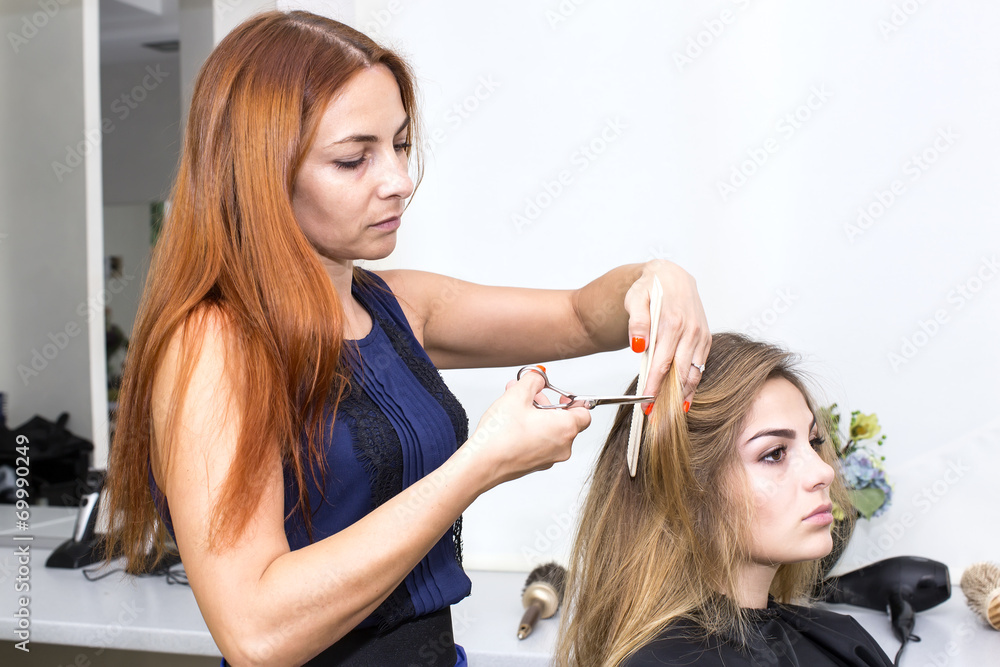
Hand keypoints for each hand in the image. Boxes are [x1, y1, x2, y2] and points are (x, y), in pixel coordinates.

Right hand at [465, 369, 590, 489]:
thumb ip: (533, 380)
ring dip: (536, 415)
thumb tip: (538, 377)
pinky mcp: (535, 465)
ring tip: (515, 404)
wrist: (483, 463)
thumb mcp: (518, 394)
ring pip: (550, 431)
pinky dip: (531, 430)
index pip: (584, 413)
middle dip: (546, 403)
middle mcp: (562, 446)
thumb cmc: (501, 435)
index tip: (562, 394)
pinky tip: (512, 422)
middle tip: (531, 394)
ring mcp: (549, 458)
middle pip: (564, 420)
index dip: (574, 400)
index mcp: (565, 428)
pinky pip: (540, 443)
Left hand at [624, 260, 710, 402]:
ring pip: (693, 373)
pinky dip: (692, 385)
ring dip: (683, 396)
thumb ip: (636, 321)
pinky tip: (683, 400)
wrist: (671, 276)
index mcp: (673, 323)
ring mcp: (700, 336)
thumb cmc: (650, 288)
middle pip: (680, 373)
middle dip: (668, 398)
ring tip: (669, 416)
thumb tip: (639, 346)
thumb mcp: (635, 298)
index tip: (646, 403)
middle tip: (656, 418)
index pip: (662, 363)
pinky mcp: (705, 340)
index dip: (654, 385)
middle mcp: (691, 331)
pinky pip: (700, 368)